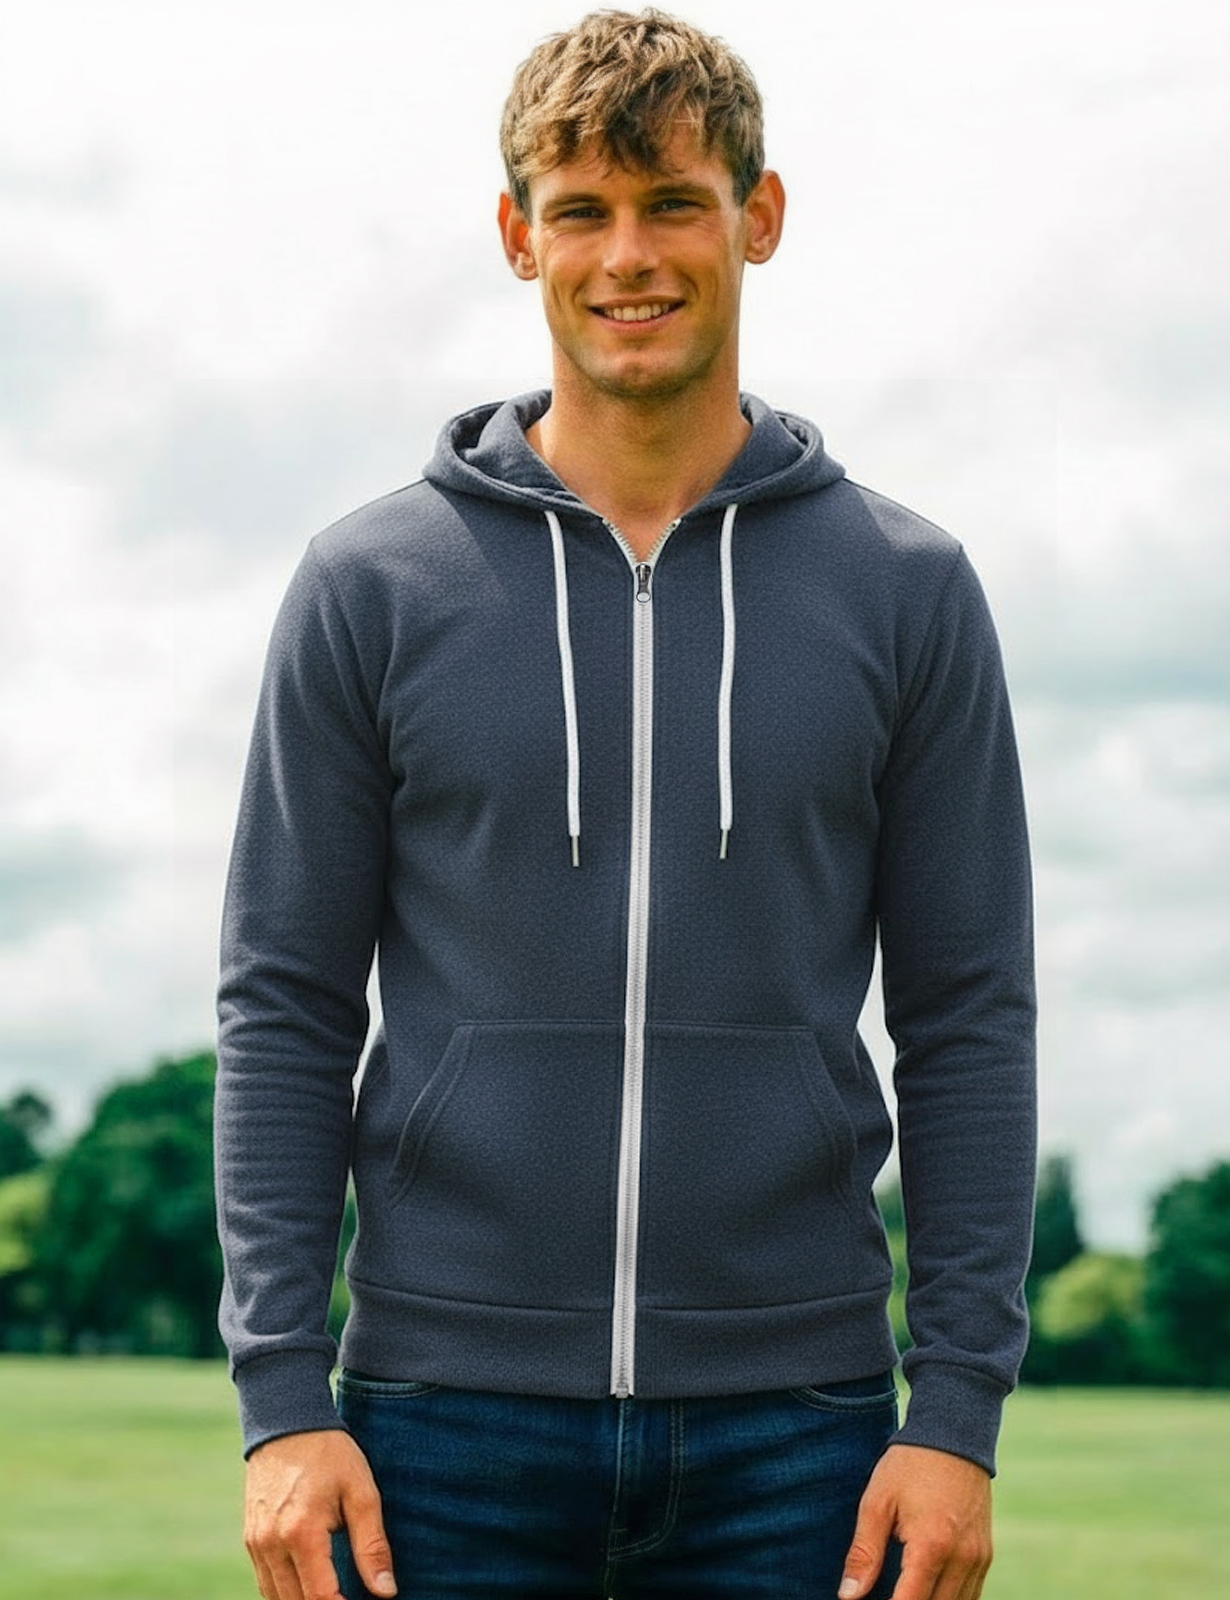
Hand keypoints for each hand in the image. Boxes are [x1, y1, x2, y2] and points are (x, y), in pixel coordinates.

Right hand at [244, 1428, 396, 1599]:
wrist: (286, 1422)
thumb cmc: (329, 1453)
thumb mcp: (361, 1491)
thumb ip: (373, 1545)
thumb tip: (386, 1592)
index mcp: (302, 1533)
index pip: (321, 1599)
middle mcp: (271, 1544)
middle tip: (351, 1595)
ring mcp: (256, 1544)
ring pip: (276, 1598)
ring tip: (333, 1591)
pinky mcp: (250, 1540)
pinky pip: (266, 1581)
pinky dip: (286, 1591)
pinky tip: (309, 1584)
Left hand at [839, 1443, 991, 1599]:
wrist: (952, 1434)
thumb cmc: (909, 1465)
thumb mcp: (877, 1502)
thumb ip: (864, 1553)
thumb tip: (848, 1595)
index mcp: (931, 1546)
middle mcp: (962, 1559)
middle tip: (886, 1591)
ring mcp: (978, 1559)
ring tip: (903, 1590)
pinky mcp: (985, 1554)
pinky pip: (970, 1595)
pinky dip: (949, 1599)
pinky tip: (926, 1590)